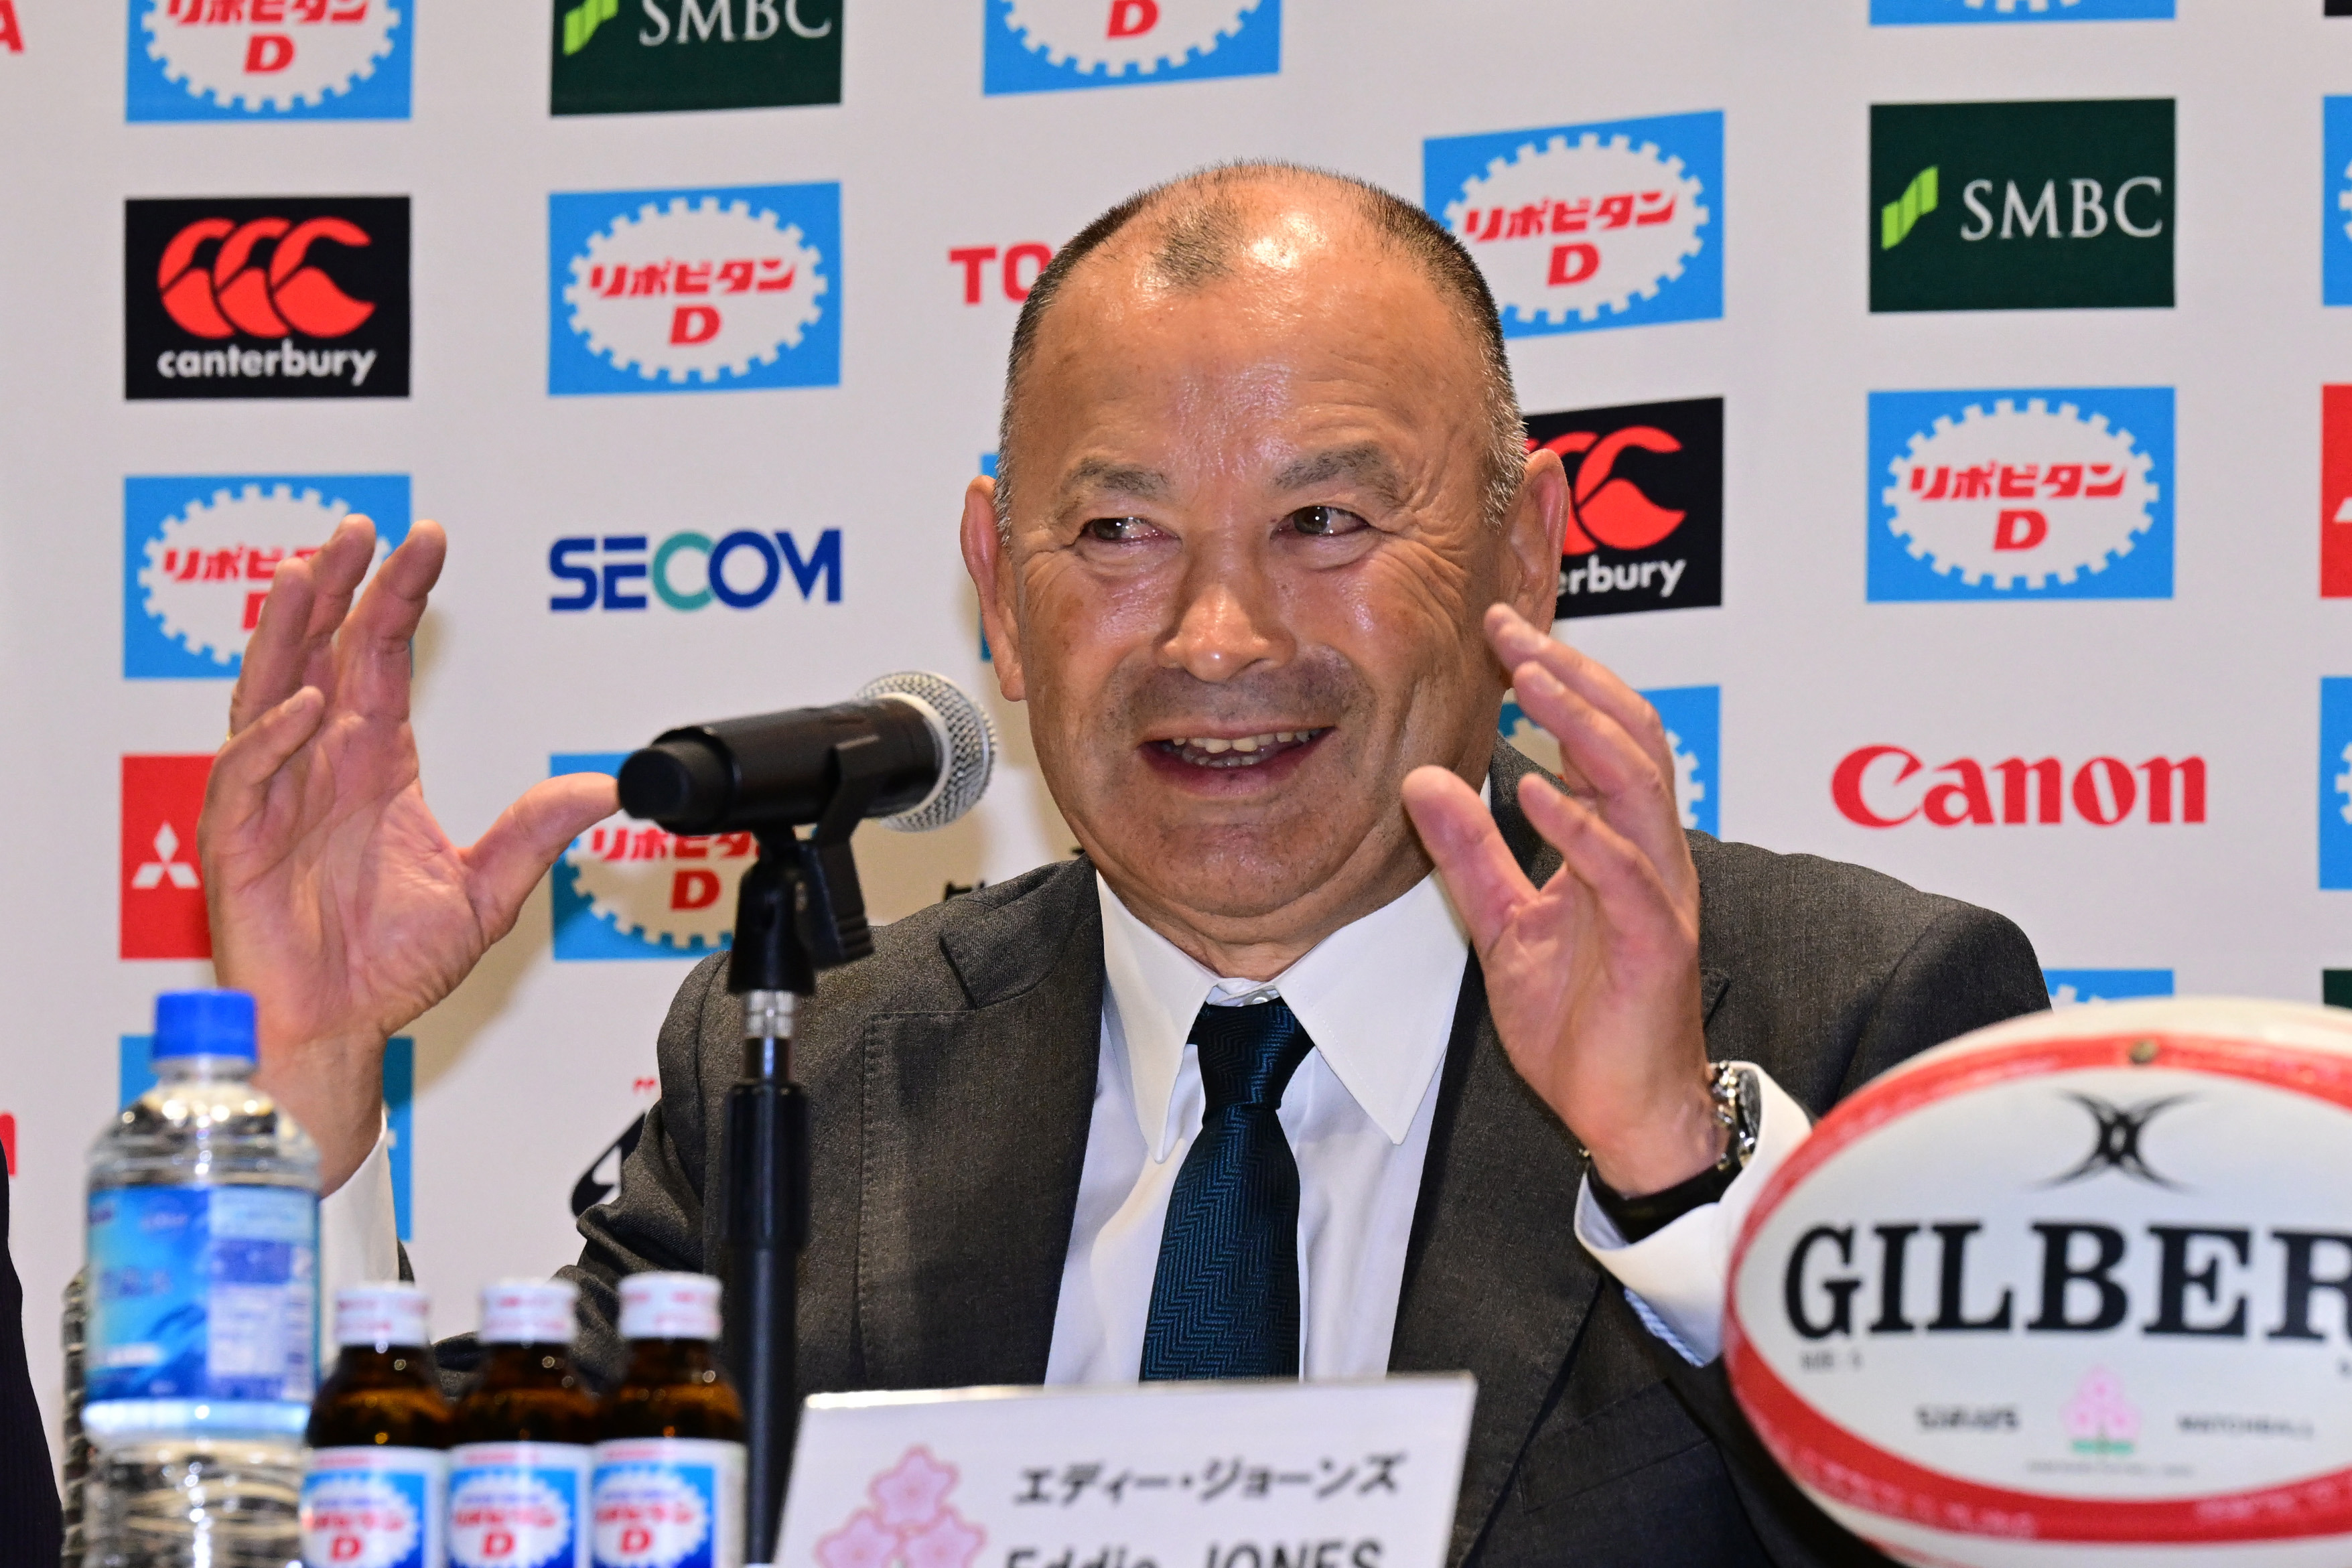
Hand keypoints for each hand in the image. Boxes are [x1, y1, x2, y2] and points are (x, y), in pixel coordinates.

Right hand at [199, 517, 617, 1191]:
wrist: (341, 1028)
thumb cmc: (391, 966)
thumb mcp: (486, 892)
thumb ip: (535, 832)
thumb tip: (601, 787)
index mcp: (373, 764)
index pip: (382, 656)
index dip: (400, 597)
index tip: (425, 542)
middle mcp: (320, 764)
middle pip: (321, 653)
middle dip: (339, 586)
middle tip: (361, 528)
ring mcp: (273, 796)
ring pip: (268, 692)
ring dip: (287, 632)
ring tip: (311, 573)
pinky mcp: (238, 841)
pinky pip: (247, 775)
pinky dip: (274, 737)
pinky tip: (308, 704)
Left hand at [1402, 604, 1718, 1196]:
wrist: (1624, 1113)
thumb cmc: (1581, 1023)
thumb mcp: (1503, 925)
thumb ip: (1470, 855)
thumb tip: (1423, 781)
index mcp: (1617, 847)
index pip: (1599, 739)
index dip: (1559, 678)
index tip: (1501, 629)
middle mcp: (1649, 858)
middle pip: (1630, 740)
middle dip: (1574, 678)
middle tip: (1515, 630)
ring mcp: (1660, 897)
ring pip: (1640, 788)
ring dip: (1584, 728)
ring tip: (1533, 680)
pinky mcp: (1657, 945)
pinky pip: (1626, 873)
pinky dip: (1582, 827)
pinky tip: (1537, 791)